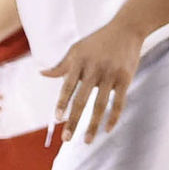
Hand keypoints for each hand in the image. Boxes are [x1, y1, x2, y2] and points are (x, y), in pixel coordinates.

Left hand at [42, 20, 142, 142]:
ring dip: (92, 125)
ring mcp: (110, 74)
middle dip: (73, 121)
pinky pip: (119, 102)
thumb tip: (42, 74)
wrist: (126, 29)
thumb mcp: (76, 49)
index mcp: (79, 61)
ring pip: (100, 105)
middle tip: (67, 138)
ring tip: (86, 140)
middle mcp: (94, 69)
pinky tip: (107, 129)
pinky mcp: (125, 78)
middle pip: (82, 99)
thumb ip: (61, 65)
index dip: (62, 102)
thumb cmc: (98, 41)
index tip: (56, 118)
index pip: (67, 86)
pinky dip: (113, 117)